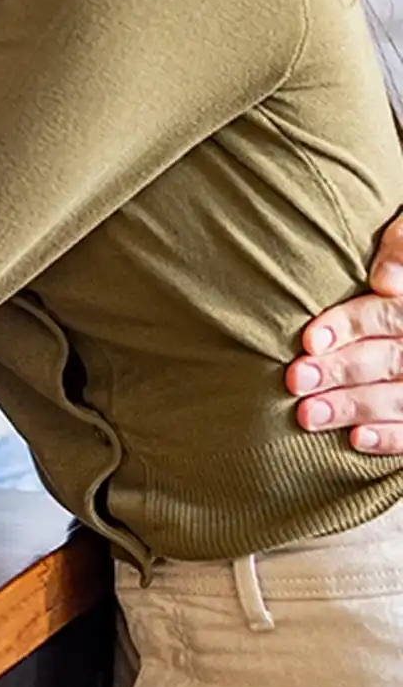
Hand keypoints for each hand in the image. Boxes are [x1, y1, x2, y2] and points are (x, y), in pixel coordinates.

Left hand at [287, 213, 402, 452]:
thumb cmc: (401, 256)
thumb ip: (401, 245)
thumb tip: (384, 278)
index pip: (388, 315)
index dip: (349, 326)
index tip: (308, 339)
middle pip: (388, 361)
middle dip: (340, 372)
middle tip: (294, 379)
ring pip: (399, 399)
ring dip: (352, 408)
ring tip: (307, 415)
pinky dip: (390, 438)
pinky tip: (355, 440)